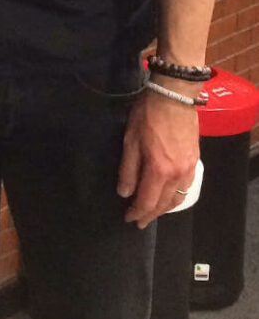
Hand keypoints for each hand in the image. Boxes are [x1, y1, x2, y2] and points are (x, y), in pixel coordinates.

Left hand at [117, 88, 199, 228]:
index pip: (147, 201)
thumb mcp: (130, 140)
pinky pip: (185, 188)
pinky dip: (174, 197)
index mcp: (159, 170)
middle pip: (163, 204)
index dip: (137, 212)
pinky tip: (167, 196)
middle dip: (150, 215)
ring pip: (176, 198)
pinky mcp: (194, 162)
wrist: (174, 96)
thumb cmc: (147, 115)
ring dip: (163, 208)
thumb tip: (124, 193)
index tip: (128, 218)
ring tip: (151, 212)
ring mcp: (189, 169)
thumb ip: (128, 169)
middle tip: (138, 221)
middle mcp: (177, 175)